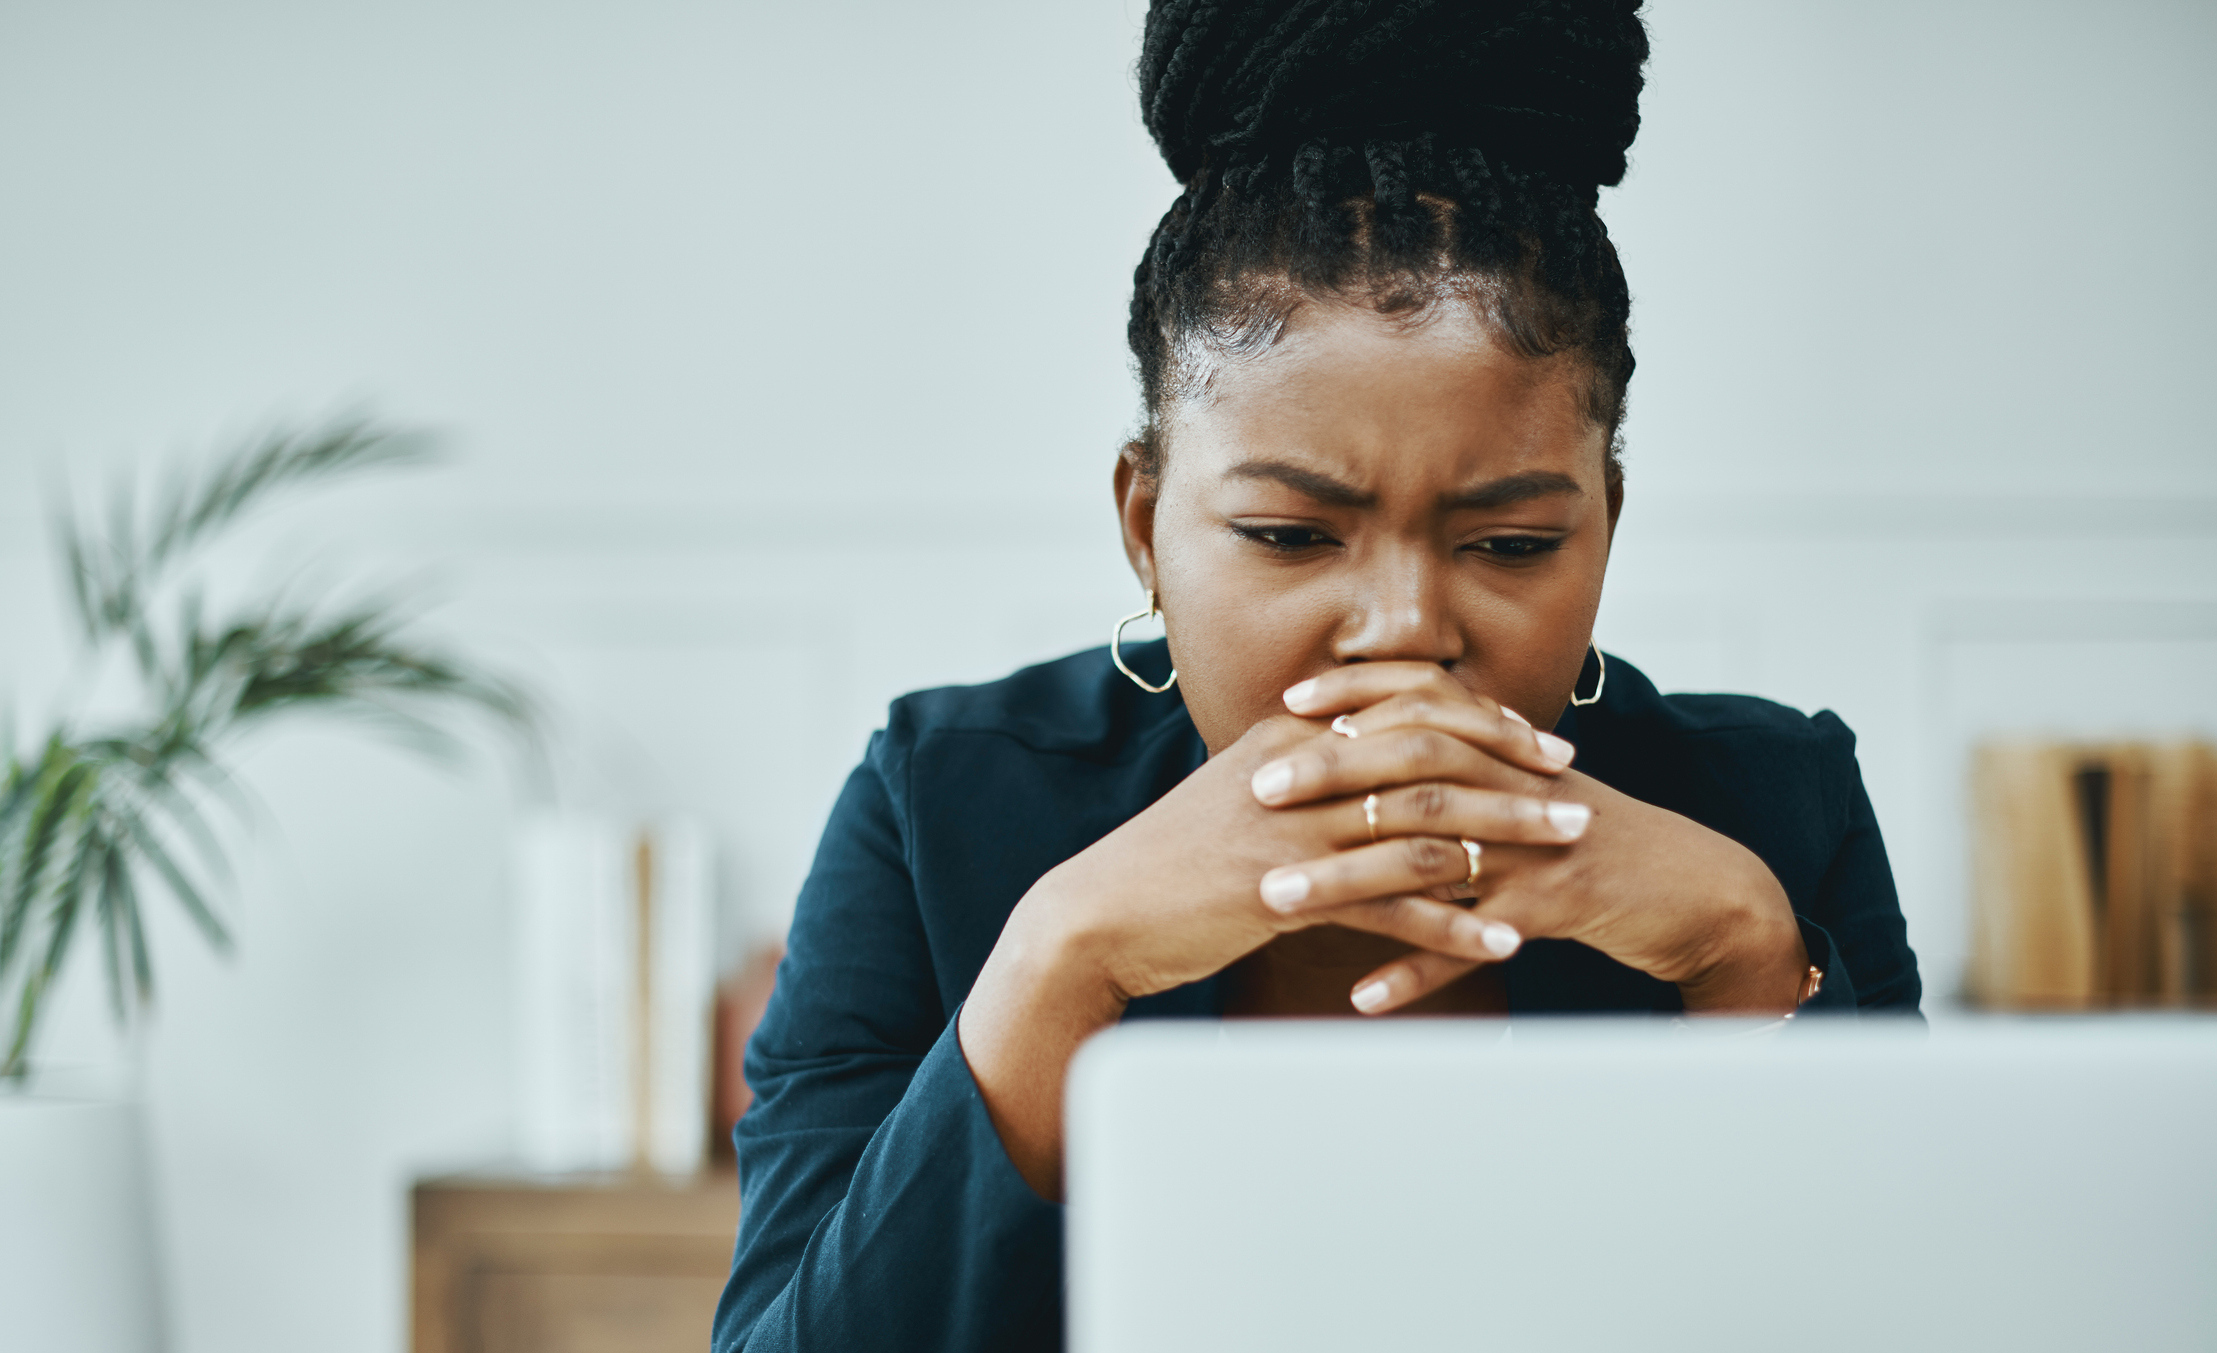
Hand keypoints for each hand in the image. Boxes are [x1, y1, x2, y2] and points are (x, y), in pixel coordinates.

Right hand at [958, 689, 1578, 1195]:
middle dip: (1513, 770)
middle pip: (1431, 753)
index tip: (1535, 739)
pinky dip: (1456, 923)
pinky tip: (1503, 941)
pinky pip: (1394, 905)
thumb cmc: (1172, 865)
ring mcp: (1295, 830)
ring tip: (1566, 853)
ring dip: (1507, 838)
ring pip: (1426, 822)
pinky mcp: (1288, 893)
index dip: (1479, 718)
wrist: (1100, 917)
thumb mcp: (1240, 797)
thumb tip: (1368, 768)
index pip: (1404, 706)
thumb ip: (1305, 775)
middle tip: (1573, 790)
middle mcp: (1300, 769)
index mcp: (1291, 737)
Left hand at [1253, 663, 1809, 1015]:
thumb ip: (1462, 766)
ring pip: (1431, 857)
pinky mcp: (1555, 911)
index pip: (1423, 702)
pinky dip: (1418, 971)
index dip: (1355, 698)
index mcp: (1506, 752)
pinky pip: (1473, 944)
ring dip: (1348, 881)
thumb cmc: (1590, 840)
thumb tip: (1372, 747)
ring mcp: (1536, 849)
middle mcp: (1516, 788)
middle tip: (1258, 792)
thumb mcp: (1526, 790)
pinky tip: (1364, 995)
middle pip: (1414, 767)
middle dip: (1331, 776)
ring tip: (1278, 901)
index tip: (1287, 706)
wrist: (1692, 888)